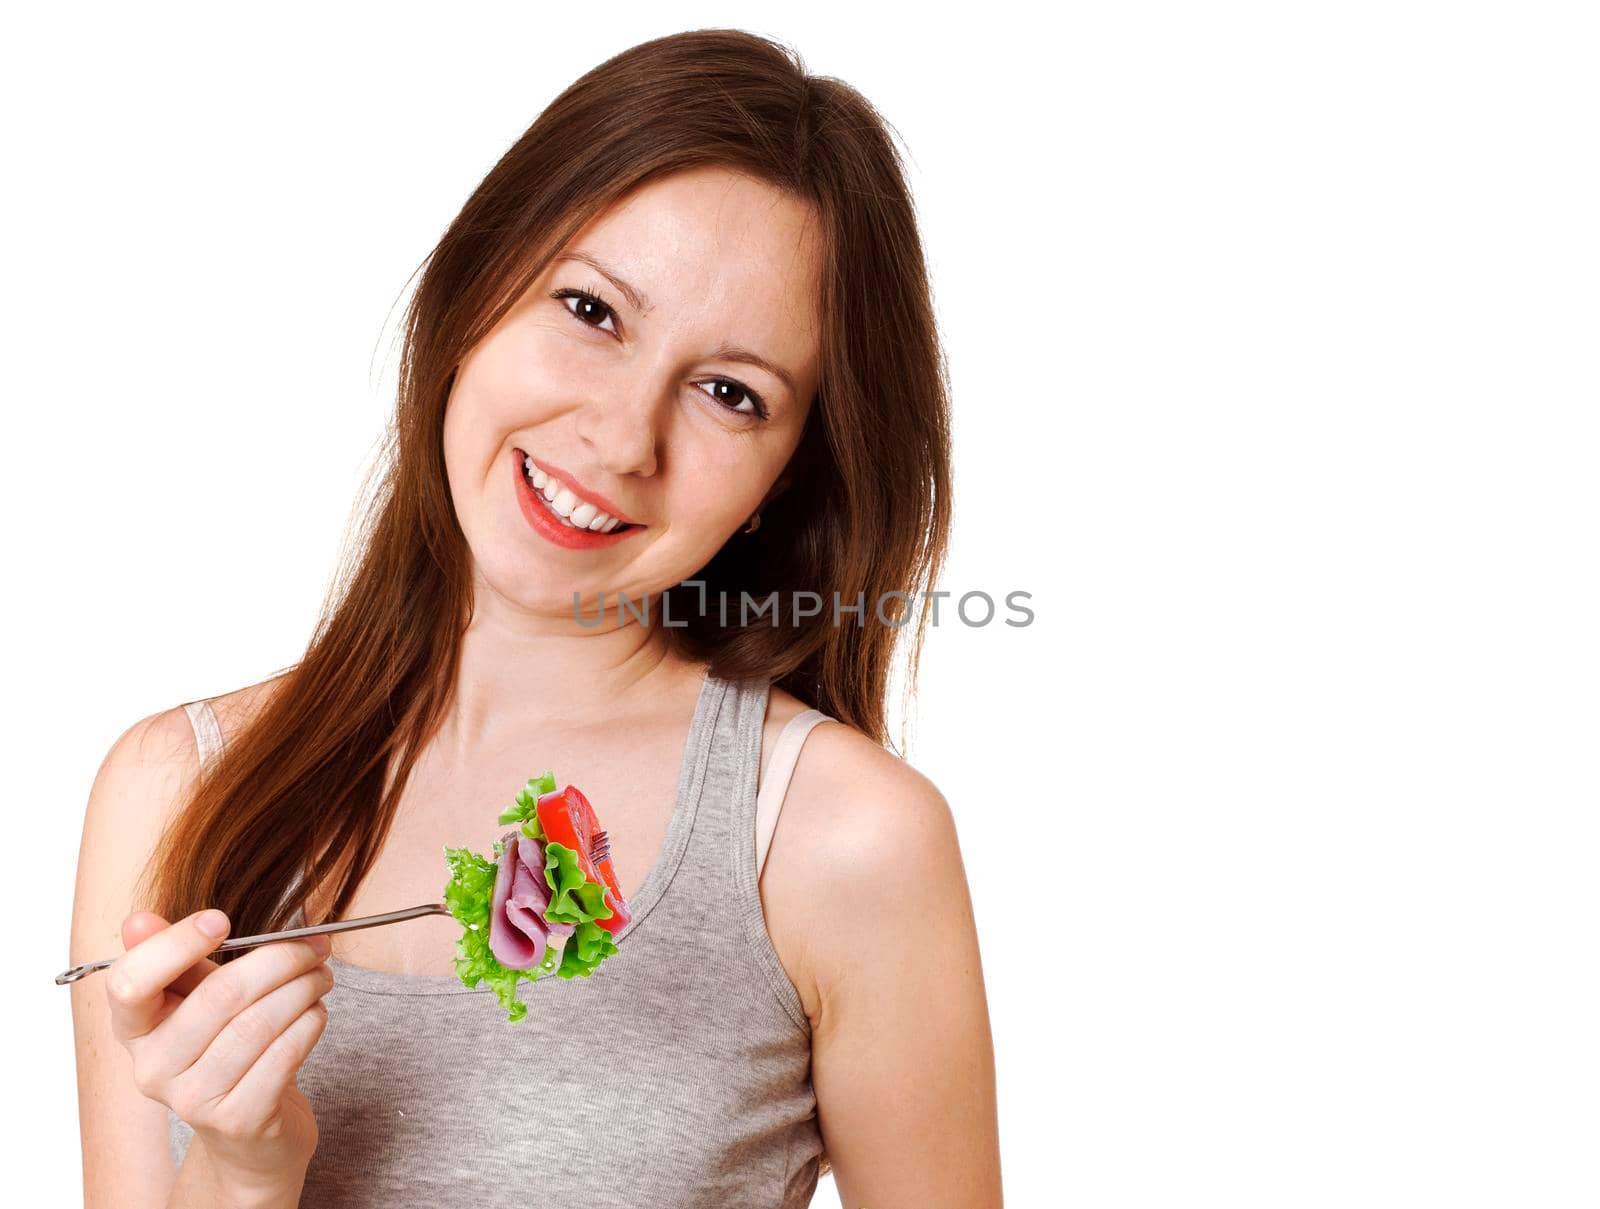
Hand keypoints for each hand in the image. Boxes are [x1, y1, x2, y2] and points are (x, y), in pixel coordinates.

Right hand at [107, 909, 333, 1194]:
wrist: (249, 1134)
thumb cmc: (226, 1049)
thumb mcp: (198, 999)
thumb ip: (179, 959)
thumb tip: (138, 919)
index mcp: (134, 1030)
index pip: (130, 983)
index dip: (175, 945)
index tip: (220, 920)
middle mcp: (152, 1069)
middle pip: (219, 996)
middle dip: (279, 960)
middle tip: (314, 946)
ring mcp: (193, 1100)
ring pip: (259, 1023)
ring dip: (303, 988)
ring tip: (322, 976)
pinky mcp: (239, 1119)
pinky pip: (285, 1053)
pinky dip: (310, 1022)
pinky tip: (316, 1012)